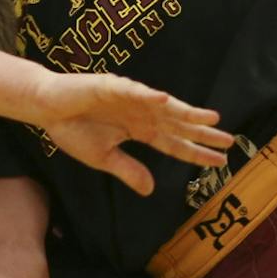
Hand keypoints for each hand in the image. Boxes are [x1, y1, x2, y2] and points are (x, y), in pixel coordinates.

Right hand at [33, 72, 229, 194]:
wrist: (47, 109)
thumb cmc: (73, 129)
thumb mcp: (102, 159)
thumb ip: (128, 171)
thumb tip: (151, 191)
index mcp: (139, 130)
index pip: (174, 143)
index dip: (196, 152)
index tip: (219, 162)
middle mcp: (140, 113)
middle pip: (177, 124)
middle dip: (203, 132)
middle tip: (229, 141)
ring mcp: (128, 98)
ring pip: (164, 107)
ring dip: (186, 112)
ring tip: (210, 118)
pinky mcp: (110, 86)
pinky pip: (132, 91)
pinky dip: (148, 95)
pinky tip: (166, 101)